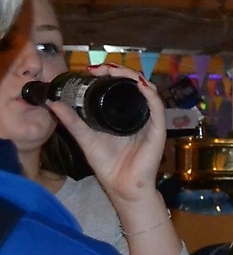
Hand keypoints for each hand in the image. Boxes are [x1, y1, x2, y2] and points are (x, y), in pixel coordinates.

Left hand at [46, 64, 166, 206]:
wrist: (122, 187)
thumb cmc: (109, 165)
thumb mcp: (85, 138)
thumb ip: (72, 121)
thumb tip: (53, 102)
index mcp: (124, 114)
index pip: (122, 87)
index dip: (110, 74)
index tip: (92, 70)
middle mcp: (139, 113)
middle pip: (135, 84)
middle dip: (120, 71)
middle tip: (101, 68)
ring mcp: (150, 120)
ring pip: (147, 90)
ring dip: (133, 77)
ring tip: (116, 72)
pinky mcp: (158, 130)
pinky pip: (157, 108)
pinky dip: (149, 94)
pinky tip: (139, 86)